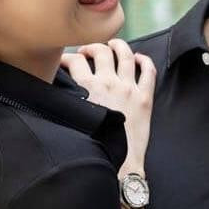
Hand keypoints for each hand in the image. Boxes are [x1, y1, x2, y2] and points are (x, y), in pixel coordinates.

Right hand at [61, 40, 156, 172]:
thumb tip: (60, 92)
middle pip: (100, 51)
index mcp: (88, 89)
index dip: (67, 57)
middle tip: (89, 51)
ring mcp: (129, 88)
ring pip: (125, 54)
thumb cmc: (95, 146)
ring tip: (113, 45)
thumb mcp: (75, 120)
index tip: (64, 60)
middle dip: (92, 47)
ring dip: (118, 45)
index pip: (74, 61)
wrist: (119, 164)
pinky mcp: (145, 98)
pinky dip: (145, 60)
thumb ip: (69, 101)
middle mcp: (109, 83)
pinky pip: (148, 71)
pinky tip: (139, 58)